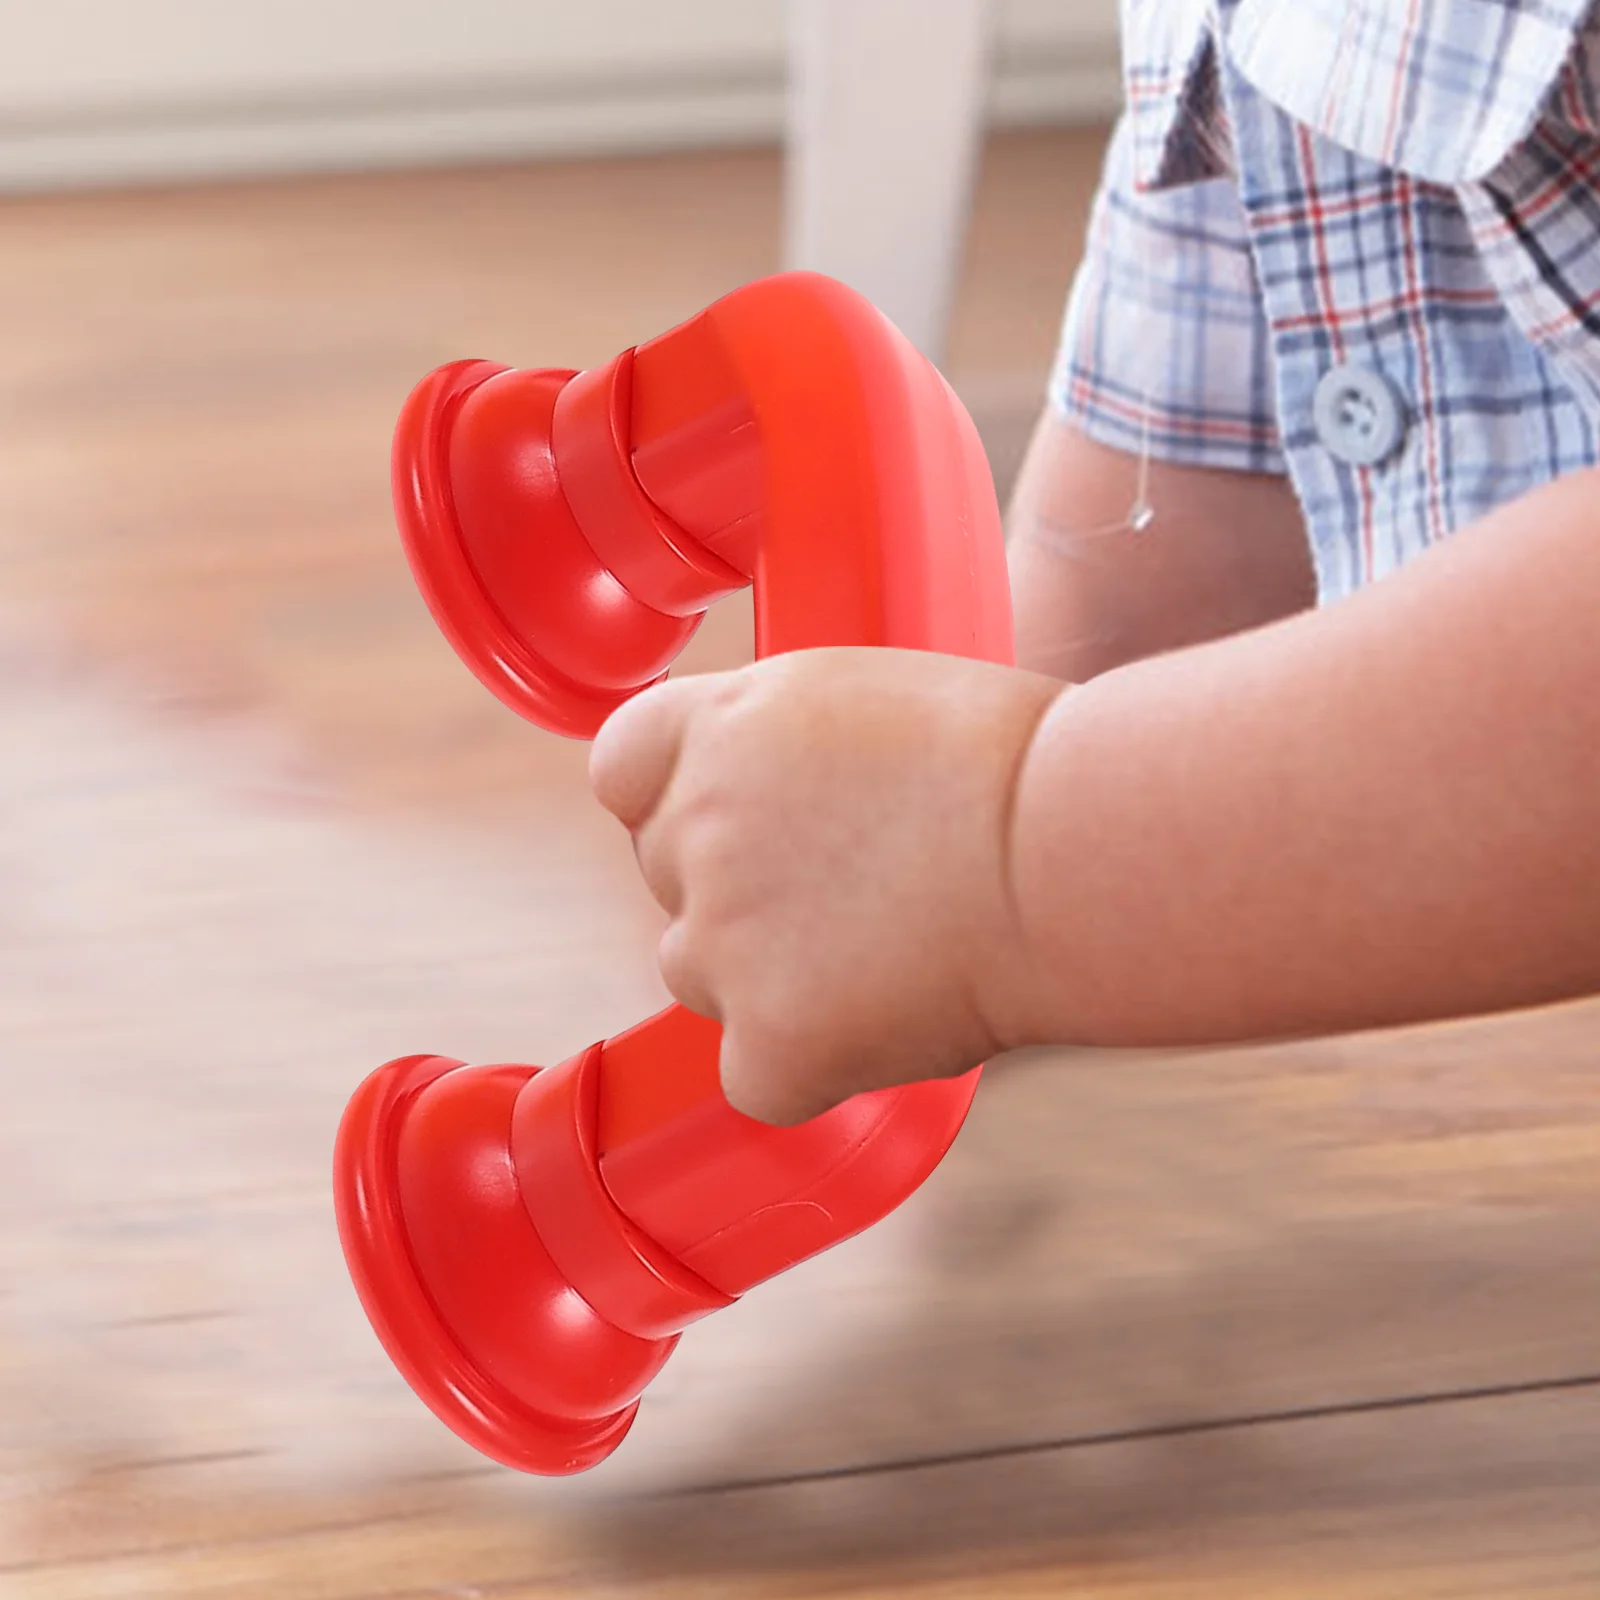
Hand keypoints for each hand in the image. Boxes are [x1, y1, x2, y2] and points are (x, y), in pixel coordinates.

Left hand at [590, 647, 1061, 1124]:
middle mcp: (694, 829)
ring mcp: (721, 943)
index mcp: (716, 726)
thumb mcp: (864, 700)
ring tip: (889, 949)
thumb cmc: (1012, 762)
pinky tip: (896, 1021)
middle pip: (670, 876)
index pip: (625, 768)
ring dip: (767, 974)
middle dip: (738, 885)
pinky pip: (757, 1074)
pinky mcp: (767, 1044)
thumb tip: (760, 791)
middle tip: (855, 887)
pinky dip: (813, 1066)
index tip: (739, 816)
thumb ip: (779, 745)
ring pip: (701, 975)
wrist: (1076, 850)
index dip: (678, 796)